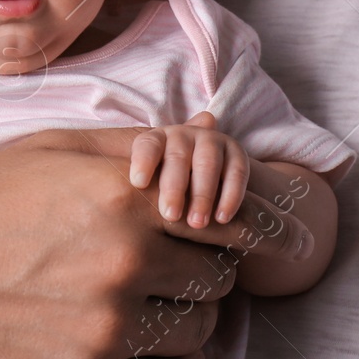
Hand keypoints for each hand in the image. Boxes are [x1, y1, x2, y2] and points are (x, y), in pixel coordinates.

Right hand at [0, 127, 313, 358]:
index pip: (232, 218)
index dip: (242, 226)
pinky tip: (140, 343)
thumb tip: (211, 125)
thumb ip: (140, 144)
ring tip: (147, 302)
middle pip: (218, 276)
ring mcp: (105, 328)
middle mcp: (123, 262)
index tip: (237, 233)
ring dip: (186, 317)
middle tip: (172, 265)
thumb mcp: (55, 150)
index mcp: (122, 197)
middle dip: (203, 269)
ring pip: (199, 330)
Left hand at [129, 111, 249, 228]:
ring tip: (197, 223)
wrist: (202, 175)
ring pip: (207, 164)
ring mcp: (212, 141)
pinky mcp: (236, 153)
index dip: (143, 161)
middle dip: (174, 188)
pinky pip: (237, 172)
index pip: (148, 145)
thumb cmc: (165, 185)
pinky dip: (231, 196)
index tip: (138, 183)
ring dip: (203, 194)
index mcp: (158, 139)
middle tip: (171, 216)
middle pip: (178, 157)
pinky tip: (222, 218)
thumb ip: (140, 184)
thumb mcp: (150, 182)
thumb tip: (121, 193)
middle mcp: (185, 135)